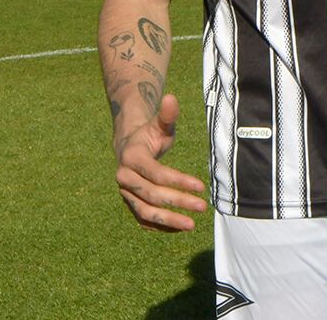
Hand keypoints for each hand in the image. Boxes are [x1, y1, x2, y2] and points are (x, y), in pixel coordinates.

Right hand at [113, 93, 206, 230]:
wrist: (129, 147)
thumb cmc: (150, 134)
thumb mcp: (159, 124)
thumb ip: (167, 115)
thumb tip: (171, 97)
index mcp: (132, 158)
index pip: (156, 174)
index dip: (178, 181)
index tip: (201, 186)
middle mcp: (124, 178)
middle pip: (151, 195)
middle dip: (177, 202)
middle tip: (202, 207)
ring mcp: (125, 193)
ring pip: (145, 212)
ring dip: (168, 221)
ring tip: (191, 226)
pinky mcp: (129, 203)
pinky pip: (142, 219)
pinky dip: (159, 227)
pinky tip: (178, 229)